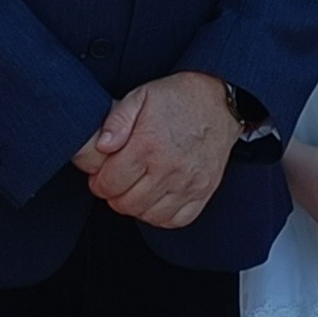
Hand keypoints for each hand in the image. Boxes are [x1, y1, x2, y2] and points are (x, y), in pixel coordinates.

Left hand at [74, 71, 238, 229]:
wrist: (218, 102)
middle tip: (116, 182)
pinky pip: (176, 220)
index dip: (98, 182)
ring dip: (136, 207)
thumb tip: (102, 146)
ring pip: (149, 215)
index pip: (109, 183)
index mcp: (148, 144)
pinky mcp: (204, 191)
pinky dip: (161, 215)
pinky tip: (156, 199)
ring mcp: (189, 183)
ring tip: (135, 189)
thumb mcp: (140, 96)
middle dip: (113, 196)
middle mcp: (169, 167)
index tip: (100, 176)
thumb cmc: (177, 99)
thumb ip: (116, 121)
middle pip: (126, 203)